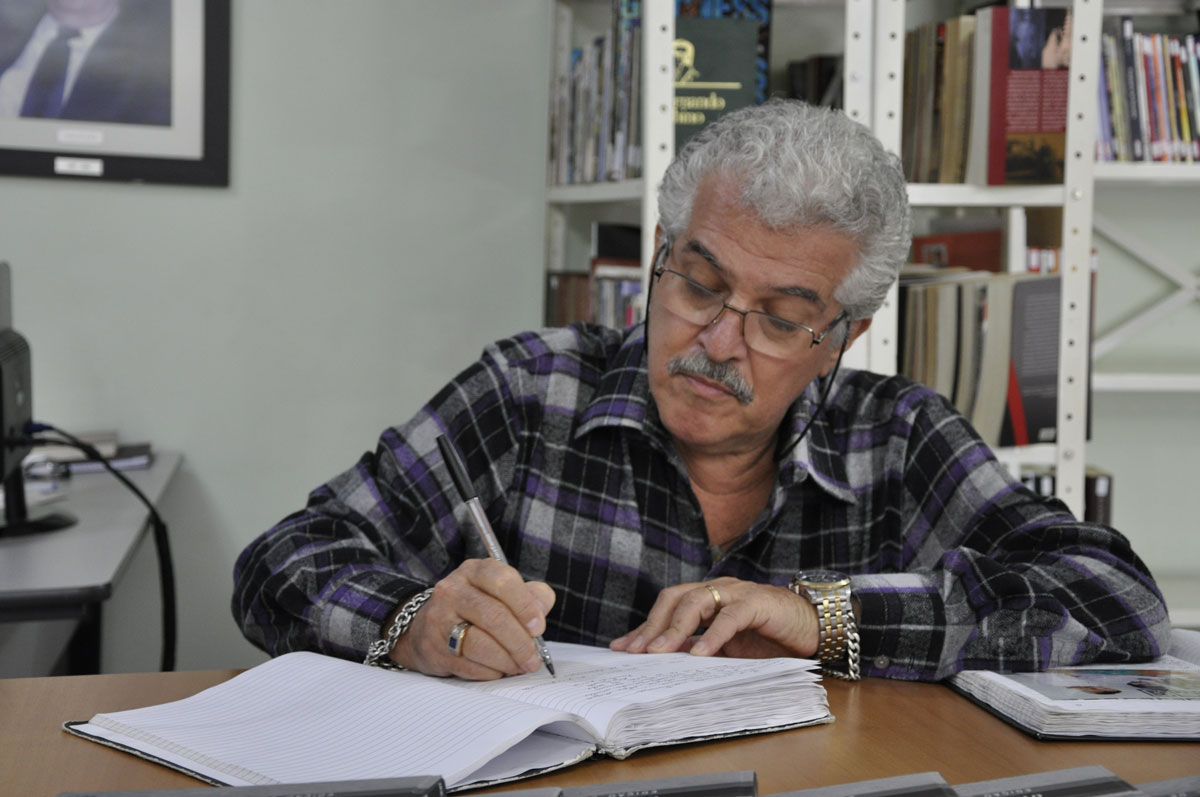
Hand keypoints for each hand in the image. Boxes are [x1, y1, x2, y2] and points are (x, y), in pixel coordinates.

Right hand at [389, 558, 554, 679]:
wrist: (426, 628)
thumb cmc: (476, 609)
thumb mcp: (502, 593)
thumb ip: (531, 597)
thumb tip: (541, 612)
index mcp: (474, 571)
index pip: (503, 581)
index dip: (525, 605)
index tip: (539, 627)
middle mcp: (452, 590)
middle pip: (494, 616)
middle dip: (520, 642)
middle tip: (533, 658)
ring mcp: (438, 619)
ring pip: (479, 643)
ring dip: (506, 660)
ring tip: (519, 666)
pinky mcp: (432, 648)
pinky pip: (467, 665)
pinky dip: (489, 672)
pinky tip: (498, 670)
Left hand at [609, 577, 818, 659]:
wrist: (813, 628)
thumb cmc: (769, 637)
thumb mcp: (727, 648)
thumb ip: (700, 649)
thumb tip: (665, 665)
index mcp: (707, 597)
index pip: (667, 607)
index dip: (644, 626)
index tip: (622, 648)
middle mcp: (718, 589)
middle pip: (674, 598)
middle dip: (652, 625)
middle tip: (635, 651)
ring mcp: (738, 593)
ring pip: (697, 601)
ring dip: (675, 628)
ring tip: (659, 652)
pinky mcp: (758, 603)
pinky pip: (730, 616)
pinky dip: (713, 635)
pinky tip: (700, 654)